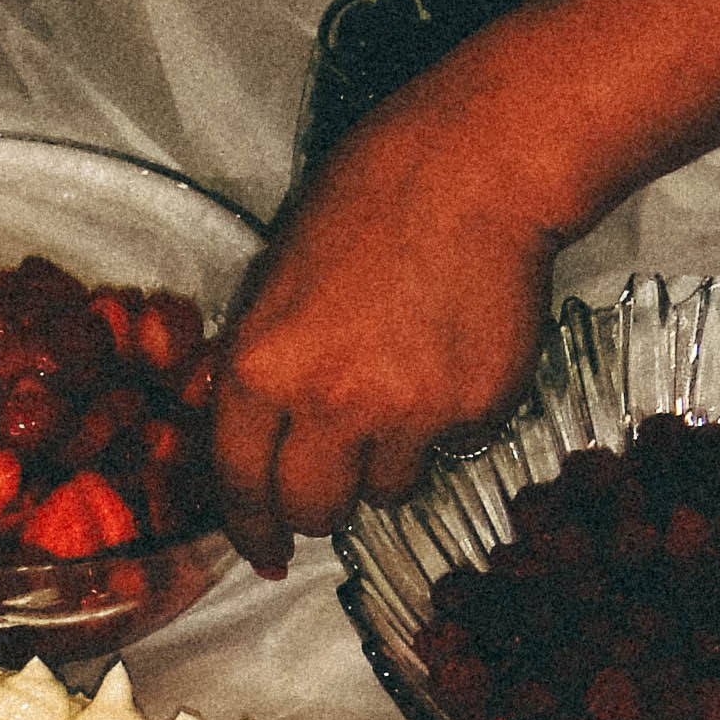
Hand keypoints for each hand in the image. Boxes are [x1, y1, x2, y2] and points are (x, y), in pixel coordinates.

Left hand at [209, 84, 559, 570]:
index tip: (263, 551)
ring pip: (387, 492)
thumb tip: (248, 427)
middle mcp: (328, 402)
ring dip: (391, 461)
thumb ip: (259, 358)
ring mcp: (407, 414)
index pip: (238, 478)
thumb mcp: (279, 273)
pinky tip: (451, 358)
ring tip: (405, 383)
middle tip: (338, 476)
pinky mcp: (474, 412)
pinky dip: (451, 424)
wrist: (481, 167)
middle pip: (313, 511)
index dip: (250, 527)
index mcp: (261, 364)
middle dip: (320, 506)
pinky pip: (453, 452)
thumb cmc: (375, 196)